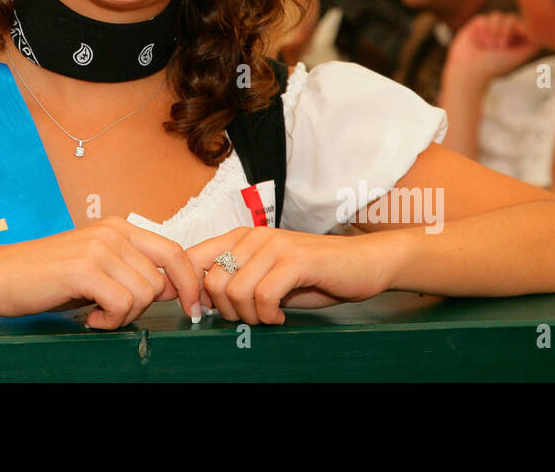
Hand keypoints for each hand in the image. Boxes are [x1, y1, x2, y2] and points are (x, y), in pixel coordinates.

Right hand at [0, 217, 202, 329]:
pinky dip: (110, 321)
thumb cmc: (48, 276)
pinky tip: (90, 317)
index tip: (192, 308)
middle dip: (142, 307)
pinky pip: (121, 304)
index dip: (189, 282)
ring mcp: (98, 248)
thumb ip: (132, 270)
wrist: (0, 275)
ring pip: (143, 294)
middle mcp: (112, 232)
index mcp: (119, 228)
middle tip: (113, 313)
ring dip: (123, 315)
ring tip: (97, 313)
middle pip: (160, 280)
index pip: (174, 251)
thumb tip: (173, 288)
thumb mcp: (97, 266)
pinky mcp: (83, 269)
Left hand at [187, 226, 399, 324]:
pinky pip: (264, 296)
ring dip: (251, 316)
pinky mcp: (295, 260)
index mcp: (240, 238)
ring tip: (269, 317)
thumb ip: (235, 282)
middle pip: (212, 282)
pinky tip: (281, 316)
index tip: (202, 314)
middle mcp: (253, 236)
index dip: (191, 291)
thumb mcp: (267, 278)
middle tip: (251, 317)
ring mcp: (275, 246)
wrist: (364, 264)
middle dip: (227, 311)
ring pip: (235, 290)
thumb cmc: (315, 276)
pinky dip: (270, 316)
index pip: (192, 258)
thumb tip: (200, 302)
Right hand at [444, 11, 538, 86]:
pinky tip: (479, 41)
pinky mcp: (476, 25)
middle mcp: (503, 32)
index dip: (521, 29)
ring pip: (497, 16)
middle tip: (499, 47)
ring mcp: (489, 28)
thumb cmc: (495, 65)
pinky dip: (483, 30)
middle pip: (511, 18)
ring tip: (488, 46)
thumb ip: (534, 40)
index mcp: (515, 40)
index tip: (517, 38)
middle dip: (505, 31)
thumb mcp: (521, 54)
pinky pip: (484, 18)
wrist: (469, 69)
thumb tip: (534, 24)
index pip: (523, 23)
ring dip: (494, 31)